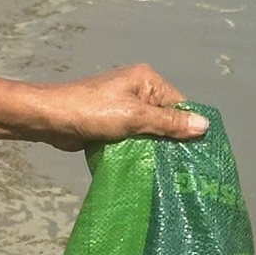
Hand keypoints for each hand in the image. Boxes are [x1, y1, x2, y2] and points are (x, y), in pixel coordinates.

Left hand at [0, 65, 208, 150]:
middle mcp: (138, 91)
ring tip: (168, 173)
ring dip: (153, 150)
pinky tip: (146, 169)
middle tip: (184, 169)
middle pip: (165, 119)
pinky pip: (133, 139)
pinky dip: (138, 152)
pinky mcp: (112, 125)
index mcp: (147, 80)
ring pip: (149, 132)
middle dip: (171, 141)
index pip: (179, 104)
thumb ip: (168, 123)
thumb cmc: (92, 112)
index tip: (198, 153)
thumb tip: (204, 126)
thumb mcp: (135, 117)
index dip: (188, 127)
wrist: (51, 119)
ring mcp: (124, 109)